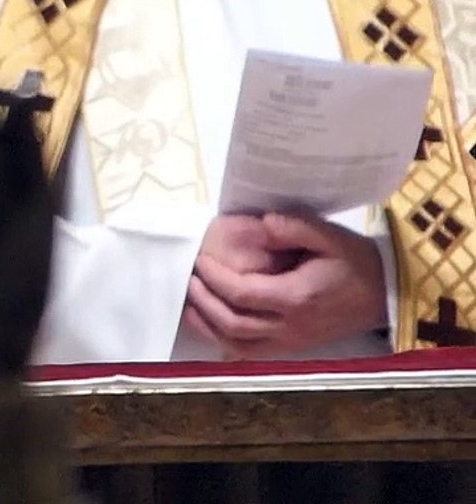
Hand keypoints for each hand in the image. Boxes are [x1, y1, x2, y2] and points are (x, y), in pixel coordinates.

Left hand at [184, 213, 386, 357]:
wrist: (386, 294)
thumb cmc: (356, 262)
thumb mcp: (331, 236)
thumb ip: (295, 227)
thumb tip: (262, 223)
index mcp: (297, 297)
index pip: (242, 293)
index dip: (215, 278)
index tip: (199, 260)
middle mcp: (290, 326)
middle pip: (233, 323)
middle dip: (204, 301)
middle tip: (189, 278)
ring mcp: (290, 342)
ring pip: (237, 344)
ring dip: (208, 325)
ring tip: (190, 302)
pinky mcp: (292, 348)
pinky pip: (250, 353)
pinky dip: (225, 341)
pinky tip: (211, 325)